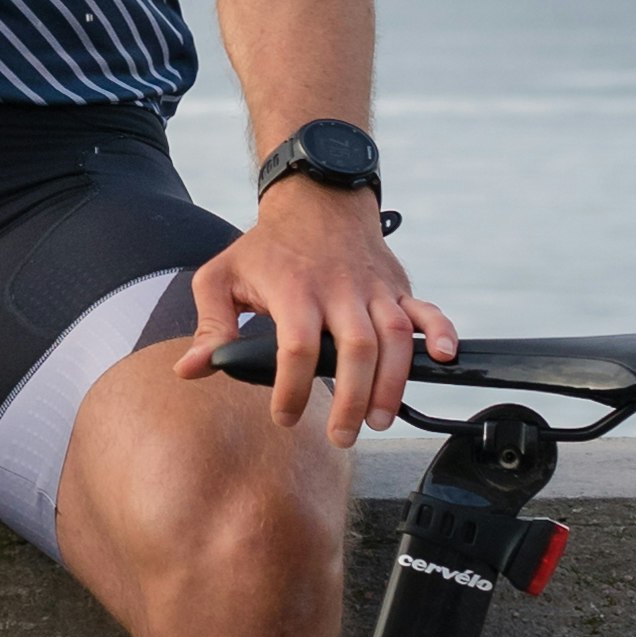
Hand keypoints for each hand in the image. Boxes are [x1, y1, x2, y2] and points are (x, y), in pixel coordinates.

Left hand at [179, 181, 459, 447]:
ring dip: (394, 383)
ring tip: (380, 420)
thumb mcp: (222, 277)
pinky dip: (442, 334)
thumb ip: (210, 327)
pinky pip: (428, 310)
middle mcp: (339, 289)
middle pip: (356, 348)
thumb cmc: (266, 248)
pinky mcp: (399, 287)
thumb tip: (190, 370)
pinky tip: (444, 359)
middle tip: (343, 436)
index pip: (297, 347)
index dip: (292, 388)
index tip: (285, 416)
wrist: (316, 200)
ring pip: (395, 337)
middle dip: (353, 398)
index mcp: (293, 289)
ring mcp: (374, 288)